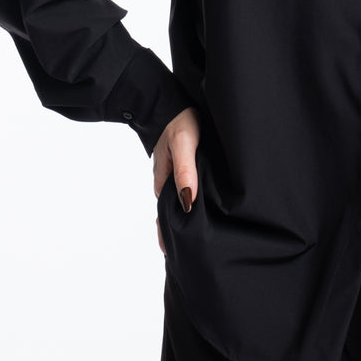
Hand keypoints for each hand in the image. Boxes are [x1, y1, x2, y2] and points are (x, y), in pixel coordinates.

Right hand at [153, 106, 200, 252]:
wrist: (171, 101)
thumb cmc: (179, 122)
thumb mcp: (184, 144)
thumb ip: (185, 170)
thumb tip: (188, 202)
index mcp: (163, 183)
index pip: (167, 218)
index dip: (173, 237)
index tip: (181, 258)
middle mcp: (165, 184)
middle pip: (171, 215)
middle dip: (178, 236)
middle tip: (192, 259)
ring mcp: (172, 176)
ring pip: (177, 204)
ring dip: (185, 221)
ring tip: (197, 245)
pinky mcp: (181, 168)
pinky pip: (183, 191)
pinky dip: (188, 205)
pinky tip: (197, 214)